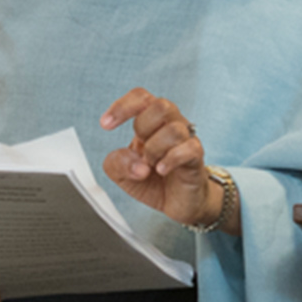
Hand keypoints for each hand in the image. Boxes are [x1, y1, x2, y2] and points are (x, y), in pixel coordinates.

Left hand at [100, 88, 224, 229]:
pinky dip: (170, 160)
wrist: (178, 203)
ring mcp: (186, 140)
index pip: (141, 97)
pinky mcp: (196, 158)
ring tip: (152, 166)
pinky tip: (162, 170)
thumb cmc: (153, 181)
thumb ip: (117, 163)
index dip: (123, 106)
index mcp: (151, 122)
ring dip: (155, 150)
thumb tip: (137, 165)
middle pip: (161, 105)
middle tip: (141, 150)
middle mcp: (171, 125)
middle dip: (143, 128)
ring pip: (174, 129)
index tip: (105, 125)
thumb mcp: (122, 173)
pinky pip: (189, 149)